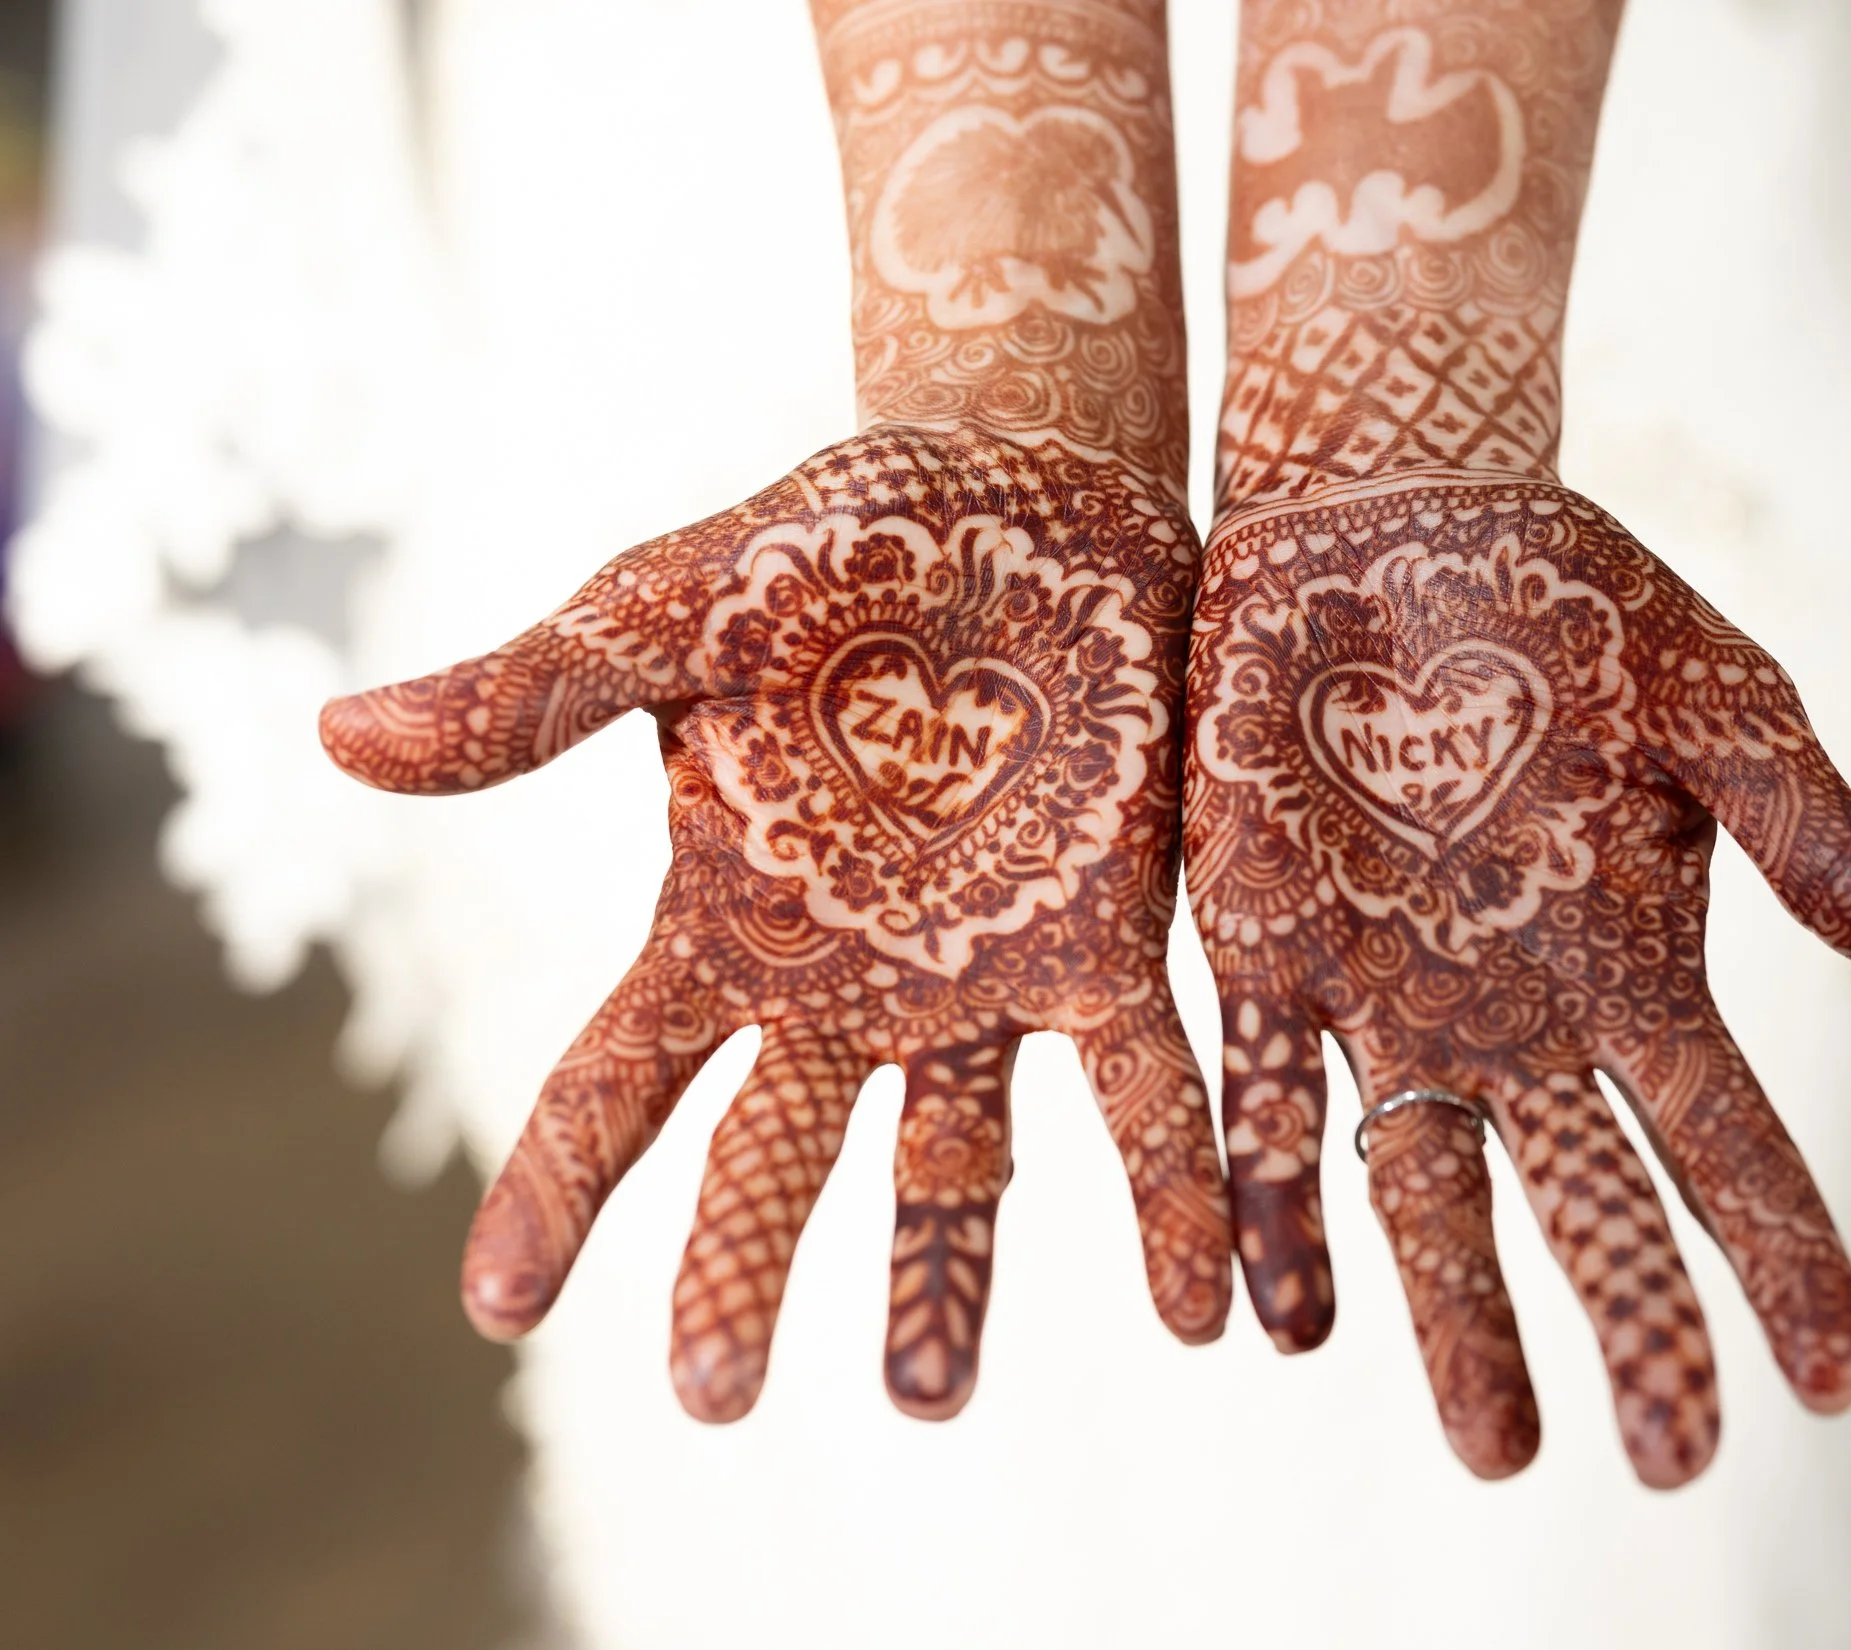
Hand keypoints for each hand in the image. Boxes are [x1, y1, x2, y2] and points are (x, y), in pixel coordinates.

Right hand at [322, 426, 1231, 1421]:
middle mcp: (847, 987)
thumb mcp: (672, 608)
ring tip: (932, 1395)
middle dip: (740, 1268)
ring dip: (948, 1281)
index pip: (618, 1082)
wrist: (1023, 488)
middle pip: (776, 1156)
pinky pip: (1143, 1090)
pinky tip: (1203, 1300)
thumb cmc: (831, 546)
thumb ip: (534, 695)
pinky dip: (1172, 1194)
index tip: (503, 1308)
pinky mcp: (1108, 946)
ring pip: (958, 1165)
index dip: (557, 1191)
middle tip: (711, 1395)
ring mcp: (979, 982)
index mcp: (725, 924)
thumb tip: (331, 739)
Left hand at [1184, 470, 1850, 1482]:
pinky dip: (1266, 1202)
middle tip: (1672, 1465)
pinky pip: (1255, 1099)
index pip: (1725, 1142)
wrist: (1390, 519)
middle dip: (1630, 1326)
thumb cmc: (1574, 604)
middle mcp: (1512, 1017)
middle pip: (1581, 1202)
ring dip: (1453, 1317)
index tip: (1835, 1382)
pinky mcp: (1261, 949)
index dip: (1781, 1260)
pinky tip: (1274, 1313)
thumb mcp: (1719, 714)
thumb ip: (1820, 840)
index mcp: (1633, 971)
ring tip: (1498, 1450)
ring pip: (1418, 1192)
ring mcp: (1383, 997)